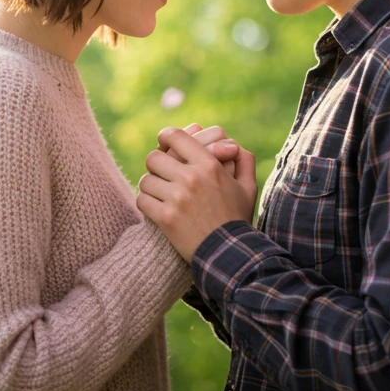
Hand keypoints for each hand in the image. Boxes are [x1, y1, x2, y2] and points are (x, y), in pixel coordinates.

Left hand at [136, 127, 257, 261]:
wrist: (230, 254)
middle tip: (162, 175)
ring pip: (145, 180)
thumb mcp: (248, 186)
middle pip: (153, 157)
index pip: (174, 136)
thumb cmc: (237, 218)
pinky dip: (146, 203)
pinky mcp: (165, 218)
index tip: (164, 144)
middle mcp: (191, 178)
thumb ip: (244, 159)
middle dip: (155, 166)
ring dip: (150, 187)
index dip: (165, 137)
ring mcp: (177, 198)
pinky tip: (156, 209)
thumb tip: (230, 144)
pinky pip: (142, 200)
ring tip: (160, 194)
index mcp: (209, 165)